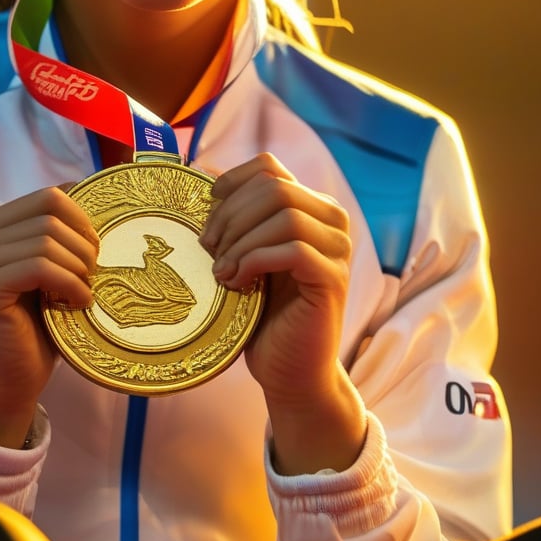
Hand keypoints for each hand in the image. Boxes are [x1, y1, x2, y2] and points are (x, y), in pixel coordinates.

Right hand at [0, 186, 97, 447]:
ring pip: (47, 238)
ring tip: (81, 292)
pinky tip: (77, 303)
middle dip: (83, 244)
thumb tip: (85, 187)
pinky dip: (69, 283)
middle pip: (49, 212)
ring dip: (78, 267)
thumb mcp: (45, 270)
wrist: (5, 385)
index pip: (47, 196)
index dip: (81, 220)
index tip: (93, 252)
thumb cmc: (32, 328)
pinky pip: (40, 265)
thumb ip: (52, 233)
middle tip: (90, 277)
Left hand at [199, 153, 365, 472]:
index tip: (207, 213)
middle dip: (230, 215)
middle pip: (274, 187)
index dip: (232, 183)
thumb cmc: (263, 314)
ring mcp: (338, 249)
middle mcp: (333, 221)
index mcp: (311, 207)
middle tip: (208, 248)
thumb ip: (237, 218)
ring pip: (284, 215)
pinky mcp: (333, 278)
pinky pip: (292, 249)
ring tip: (221, 271)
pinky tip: (237, 283)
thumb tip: (202, 171)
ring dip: (241, 241)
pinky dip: (255, 261)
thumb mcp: (245, 256)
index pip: (269, 167)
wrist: (291, 372)